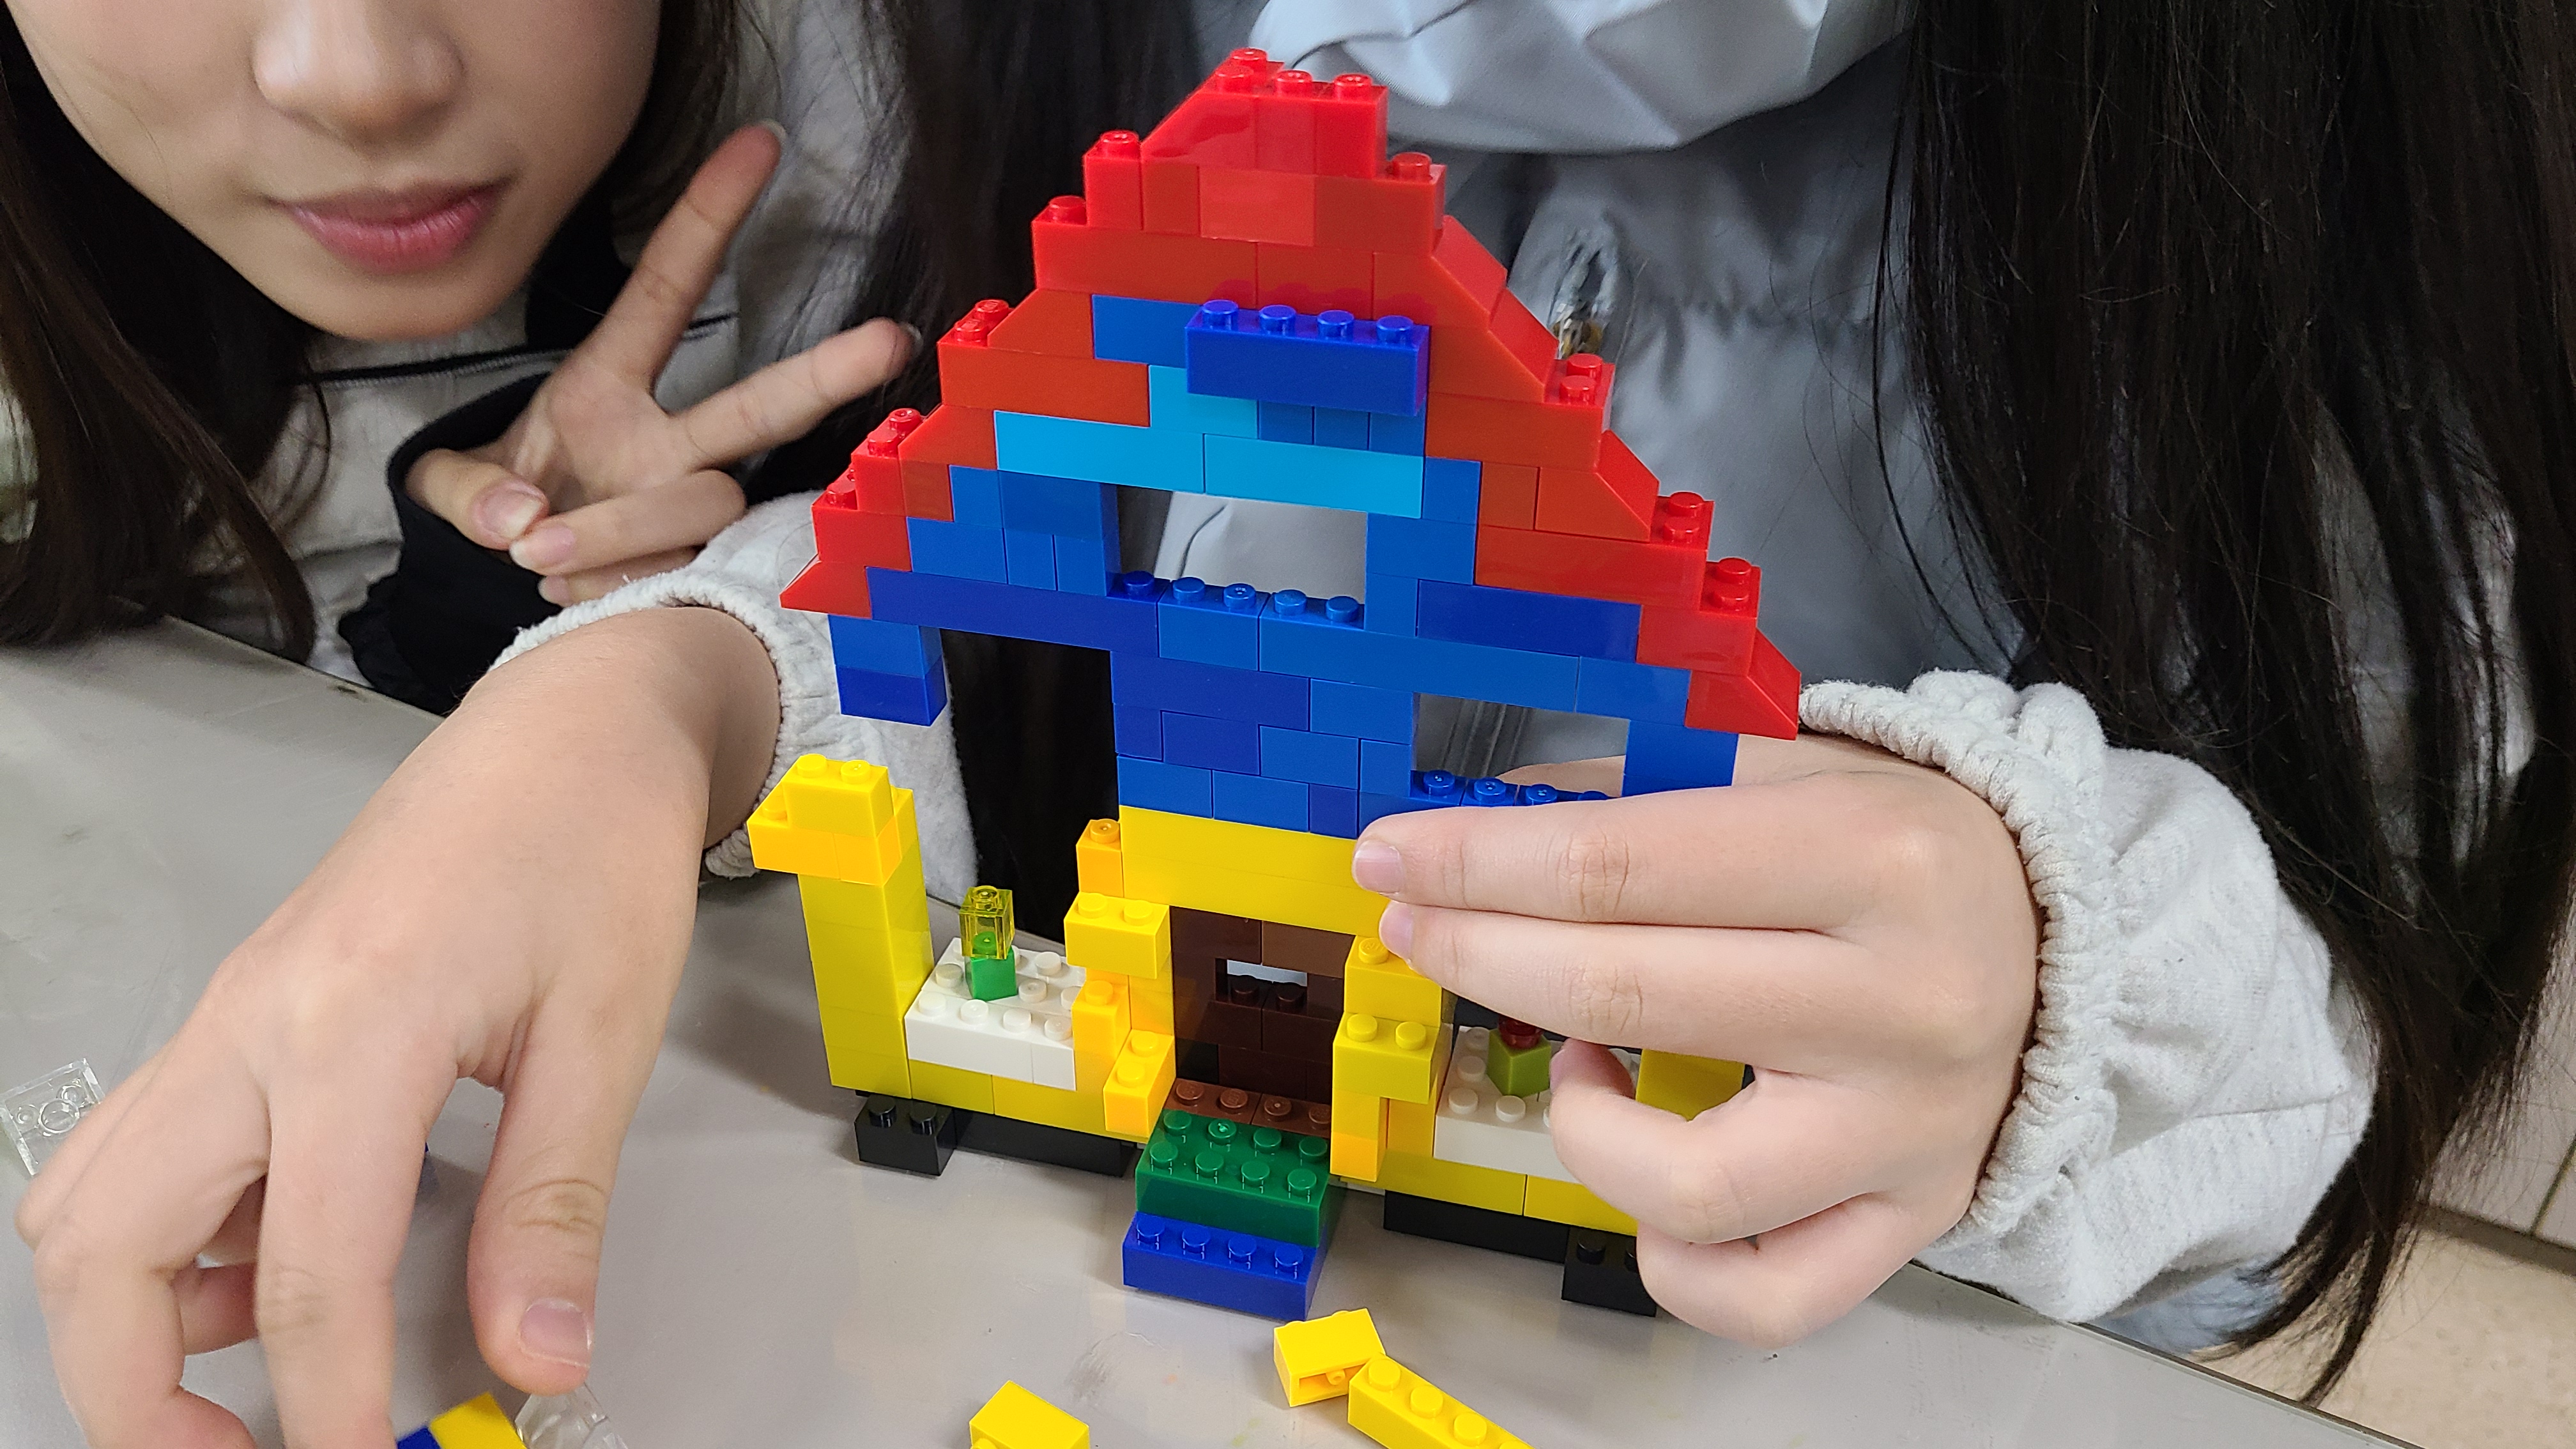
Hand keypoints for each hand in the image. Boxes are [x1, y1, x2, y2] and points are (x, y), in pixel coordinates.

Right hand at [17, 608, 779, 1448]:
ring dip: (135, 1317)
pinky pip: (148, 1154)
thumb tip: (537, 1357)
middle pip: (105, 1247)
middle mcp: (253, 1024)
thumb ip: (555, 1206)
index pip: (308, 1270)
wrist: (566, 731)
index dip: (329, 1403)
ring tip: (259, 1380)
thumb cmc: (591, 849)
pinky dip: (178, 1243)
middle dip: (137, 1392)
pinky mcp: (241, 1016)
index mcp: (354, 1026)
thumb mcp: (604, 1036)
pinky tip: (276, 1270)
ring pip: (93, 1202)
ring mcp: (230, 1016)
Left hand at [409, 124, 914, 604]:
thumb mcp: (456, 485)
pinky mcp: (700, 571)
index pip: (667, 289)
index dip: (710, 214)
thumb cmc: (502, 509)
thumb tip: (521, 523)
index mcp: (609, 385)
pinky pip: (673, 576)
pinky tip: (571, 592)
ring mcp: (689, 508)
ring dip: (616, 532)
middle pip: (758, 407)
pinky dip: (608, 590)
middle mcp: (668, 442)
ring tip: (540, 556)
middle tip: (891, 337)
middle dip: (826, 372)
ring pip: (701, 505)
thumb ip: (470, 495)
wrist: (516, 583)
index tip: (762, 140)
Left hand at [1351, 734, 2038, 1346]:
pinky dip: (1667, 1255)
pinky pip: (1757, 1294)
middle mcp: (1901, 1004)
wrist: (2062, 948)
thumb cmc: (1899, 853)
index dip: (1477, 864)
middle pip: (1623, 997)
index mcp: (1873, 860)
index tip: (1390, 854)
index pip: (1618, 868)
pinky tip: (1644, 1171)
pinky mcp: (1910, 1223)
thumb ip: (1641, 787)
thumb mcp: (1793, 774)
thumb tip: (1479, 817)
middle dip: (1479, 953)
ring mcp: (1908, 1134)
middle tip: (1418, 925)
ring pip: (1682, 1181)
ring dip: (1576, 1121)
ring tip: (1578, 1060)